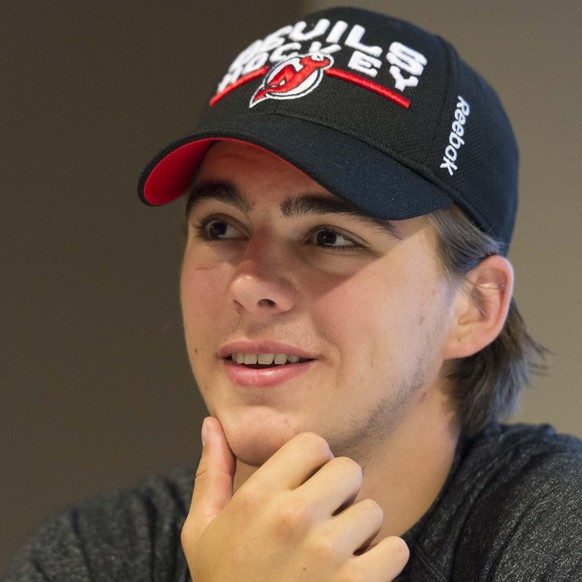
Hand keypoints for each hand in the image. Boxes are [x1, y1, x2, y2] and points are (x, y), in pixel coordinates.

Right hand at [182, 417, 408, 580]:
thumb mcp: (202, 530)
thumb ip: (212, 473)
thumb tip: (211, 423)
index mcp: (257, 498)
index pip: (313, 444)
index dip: (315, 461)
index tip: (308, 483)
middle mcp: (293, 517)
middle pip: (349, 469)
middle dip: (341, 491)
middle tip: (324, 518)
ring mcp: (326, 553)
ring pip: (373, 510)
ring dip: (360, 530)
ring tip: (334, 552)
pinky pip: (395, 548)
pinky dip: (383, 560)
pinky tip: (355, 573)